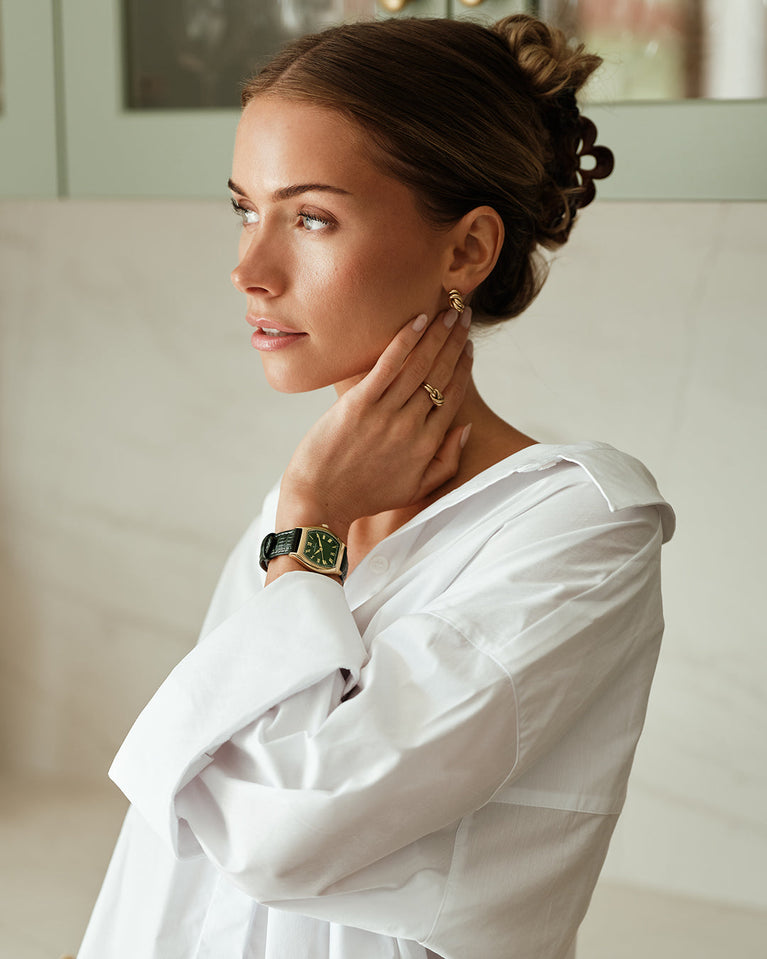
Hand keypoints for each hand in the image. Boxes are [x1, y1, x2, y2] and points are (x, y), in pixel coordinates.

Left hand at [275, 306, 473, 541]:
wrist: (321, 501)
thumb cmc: (365, 496)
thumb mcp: (415, 488)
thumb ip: (447, 461)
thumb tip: (466, 427)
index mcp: (427, 445)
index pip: (453, 396)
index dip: (463, 367)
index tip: (467, 345)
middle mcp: (412, 427)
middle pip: (440, 375)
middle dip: (455, 341)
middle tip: (464, 316)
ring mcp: (385, 415)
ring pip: (419, 366)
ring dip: (437, 335)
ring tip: (448, 312)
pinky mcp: (358, 405)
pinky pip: (387, 366)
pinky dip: (404, 341)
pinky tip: (418, 321)